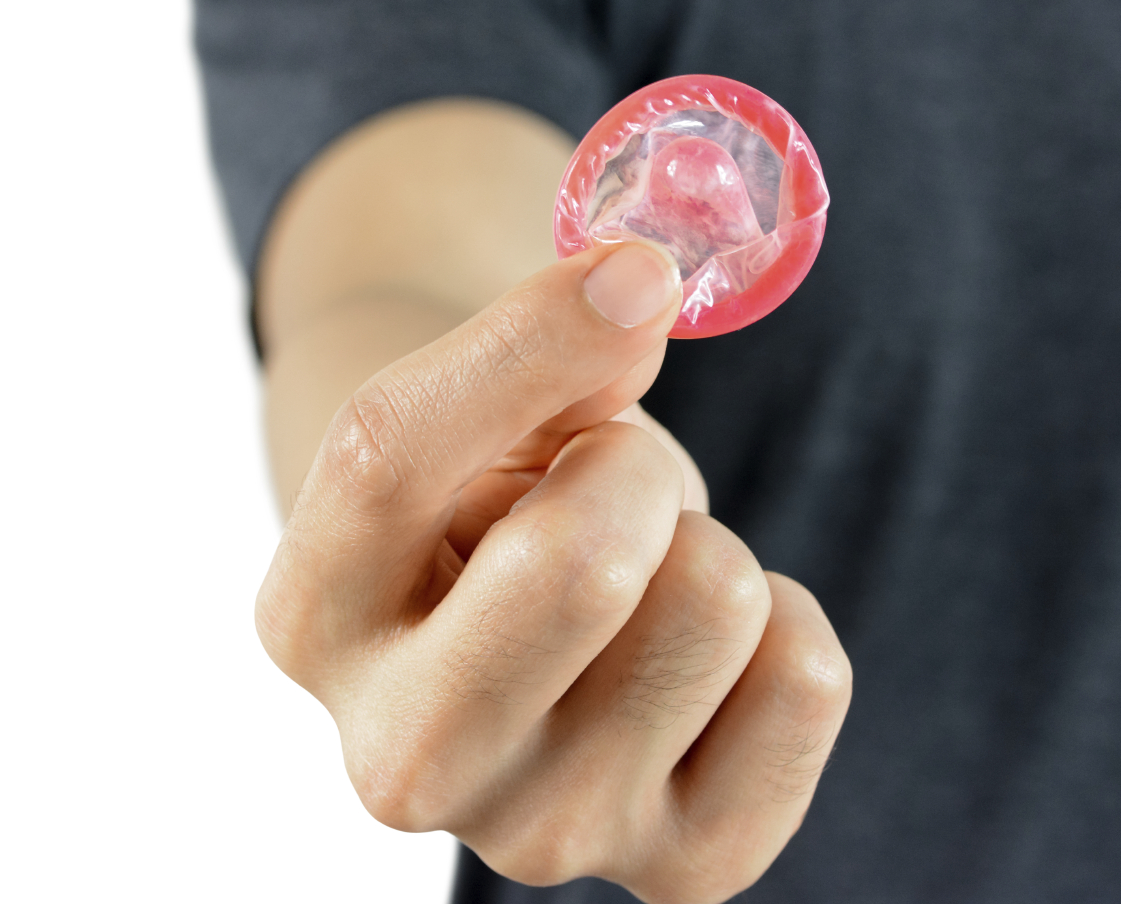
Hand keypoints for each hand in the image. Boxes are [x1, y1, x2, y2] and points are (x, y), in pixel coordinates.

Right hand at [256, 241, 852, 903]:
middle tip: (612, 492)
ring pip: (716, 599)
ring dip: (703, 546)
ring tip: (643, 588)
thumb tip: (642, 288)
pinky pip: (808, 678)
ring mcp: (542, 832)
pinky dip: (785, 624)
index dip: (534, 338)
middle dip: (632, 469)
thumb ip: (533, 346)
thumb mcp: (484, 414)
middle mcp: (402, 760)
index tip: (634, 276)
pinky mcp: (681, 867)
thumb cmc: (500, 503)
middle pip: (582, 562)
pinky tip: (704, 655)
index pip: (391, 454)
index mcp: (312, 620)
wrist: (535, 640)